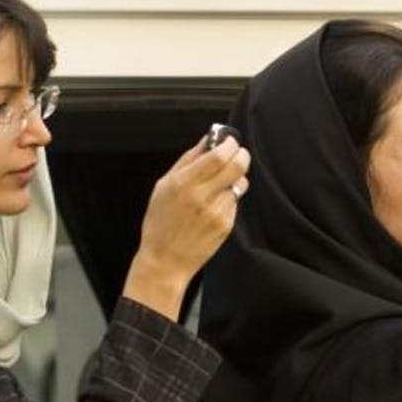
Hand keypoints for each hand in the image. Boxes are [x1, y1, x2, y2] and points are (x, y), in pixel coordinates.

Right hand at [123, 136, 250, 319]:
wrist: (165, 260)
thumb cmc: (160, 223)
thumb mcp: (163, 187)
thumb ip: (186, 161)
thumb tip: (206, 141)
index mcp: (183, 183)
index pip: (218, 155)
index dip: (229, 144)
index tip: (229, 141)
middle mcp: (202, 196)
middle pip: (237, 166)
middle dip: (241, 155)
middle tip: (238, 154)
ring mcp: (216, 212)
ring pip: (239, 184)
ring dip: (236, 178)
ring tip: (224, 182)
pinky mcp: (225, 225)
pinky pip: (235, 203)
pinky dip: (229, 199)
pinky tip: (215, 205)